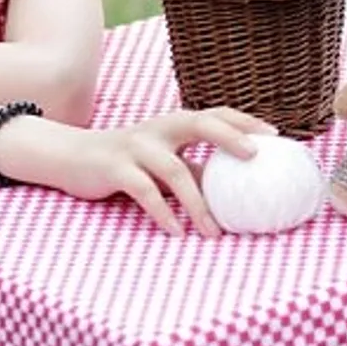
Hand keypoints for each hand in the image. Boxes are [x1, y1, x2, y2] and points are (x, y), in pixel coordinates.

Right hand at [57, 107, 276, 237]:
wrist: (72, 157)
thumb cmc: (125, 161)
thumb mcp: (162, 162)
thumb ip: (193, 170)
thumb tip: (235, 192)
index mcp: (173, 125)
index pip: (214, 114)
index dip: (244, 121)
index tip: (274, 135)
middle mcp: (158, 130)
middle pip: (199, 123)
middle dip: (229, 136)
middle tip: (255, 156)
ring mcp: (136, 146)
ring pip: (174, 170)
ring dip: (198, 203)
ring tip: (214, 232)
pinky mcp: (116, 167)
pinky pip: (144, 191)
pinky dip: (163, 212)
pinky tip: (177, 231)